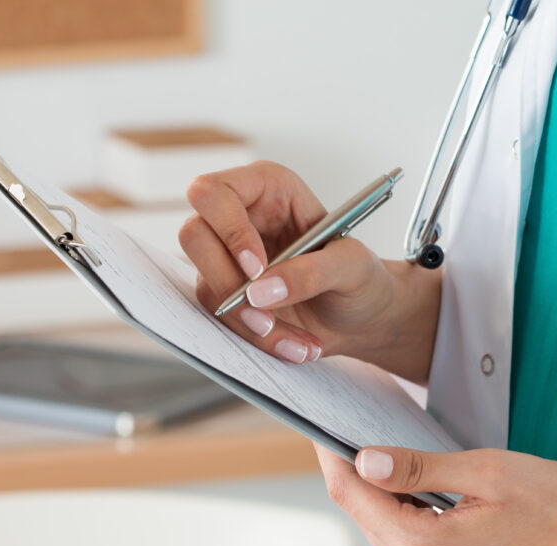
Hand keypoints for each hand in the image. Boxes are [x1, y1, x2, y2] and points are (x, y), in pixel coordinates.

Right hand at [180, 162, 440, 378]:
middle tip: (265, 314)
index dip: (229, 229)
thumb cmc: (361, 278)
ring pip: (206, 284)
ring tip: (297, 341)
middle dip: (227, 283)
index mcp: (268, 188)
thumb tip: (261, 290)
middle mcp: (240, 217)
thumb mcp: (352, 267)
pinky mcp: (227, 293)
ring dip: (248, 322)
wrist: (363, 318)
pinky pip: (221, 317)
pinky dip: (256, 339)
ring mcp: (228, 257)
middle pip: (194, 236)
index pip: (216, 193)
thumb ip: (311, 272)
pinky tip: (292, 346)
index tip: (256, 269)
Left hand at [314, 443, 556, 545]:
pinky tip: (437, 512)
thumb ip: (417, 469)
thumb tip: (365, 462)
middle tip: (367, 443)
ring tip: (416, 478)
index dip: (335, 461)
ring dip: (393, 510)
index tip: (324, 434)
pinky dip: (416, 535)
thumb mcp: (484, 471)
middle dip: (365, 484)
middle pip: (370, 524)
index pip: (355, 500)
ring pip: (391, 545)